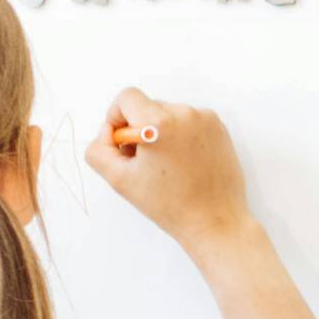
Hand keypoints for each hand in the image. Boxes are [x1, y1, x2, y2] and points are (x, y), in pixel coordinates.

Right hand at [90, 90, 254, 246]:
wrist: (214, 221)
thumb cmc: (169, 205)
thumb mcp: (119, 179)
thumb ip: (99, 149)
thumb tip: (108, 131)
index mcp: (160, 123)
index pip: (127, 97)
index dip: (116, 118)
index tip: (122, 142)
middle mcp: (186, 114)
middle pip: (147, 106)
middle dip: (138, 129)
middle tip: (143, 162)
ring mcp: (206, 120)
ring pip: (168, 114)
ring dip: (160, 133)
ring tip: (165, 166)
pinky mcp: (219, 128)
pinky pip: (189, 122)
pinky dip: (180, 136)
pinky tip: (182, 163)